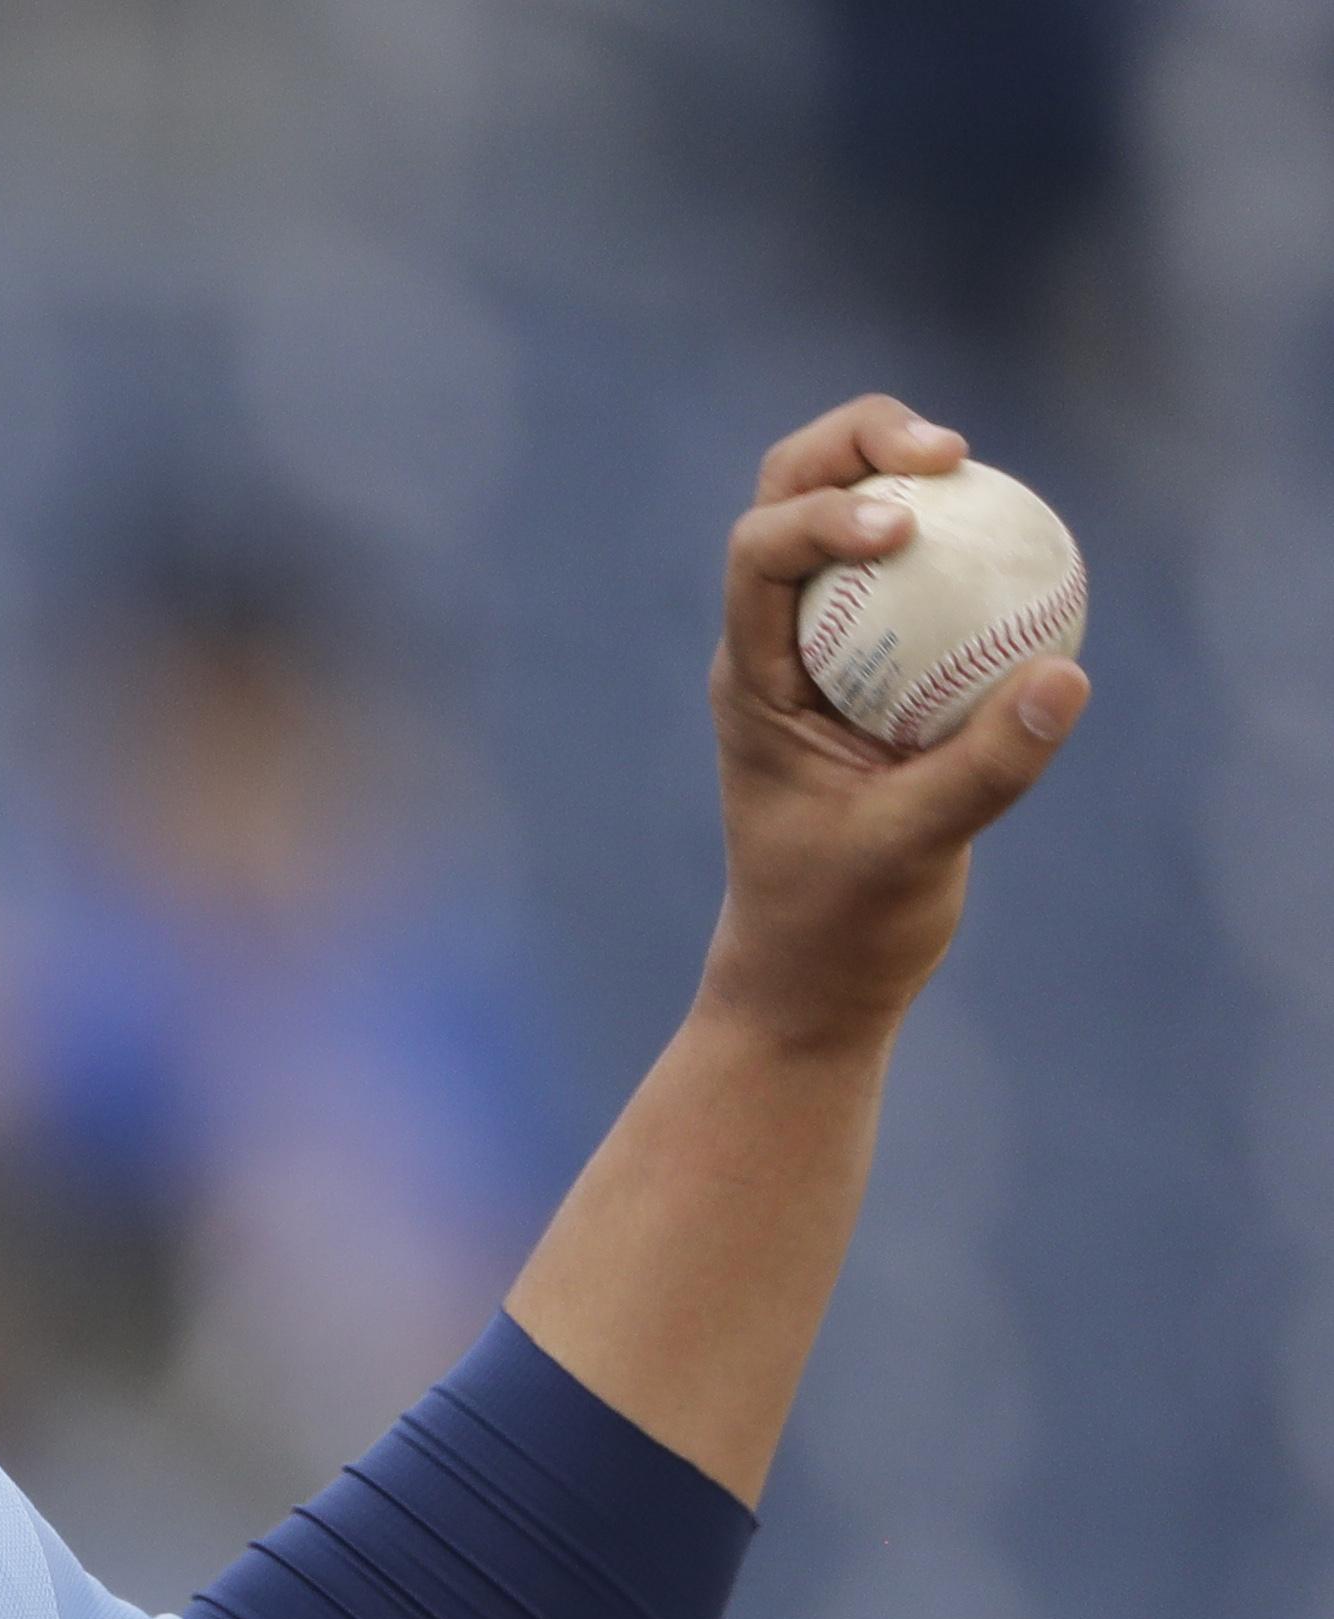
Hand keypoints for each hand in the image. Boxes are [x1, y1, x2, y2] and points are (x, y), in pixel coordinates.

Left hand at [706, 394, 1087, 1053]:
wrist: (816, 976)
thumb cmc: (840, 923)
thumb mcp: (914, 851)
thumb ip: (983, 768)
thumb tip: (1064, 673)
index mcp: (752, 680)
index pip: (758, 555)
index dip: (825, 512)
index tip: (908, 523)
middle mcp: (773, 647)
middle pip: (785, 497)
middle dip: (854, 445)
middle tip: (949, 449)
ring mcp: (818, 650)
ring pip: (839, 518)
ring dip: (896, 470)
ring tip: (972, 463)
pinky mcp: (871, 667)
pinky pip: (907, 574)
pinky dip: (953, 536)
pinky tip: (1019, 535)